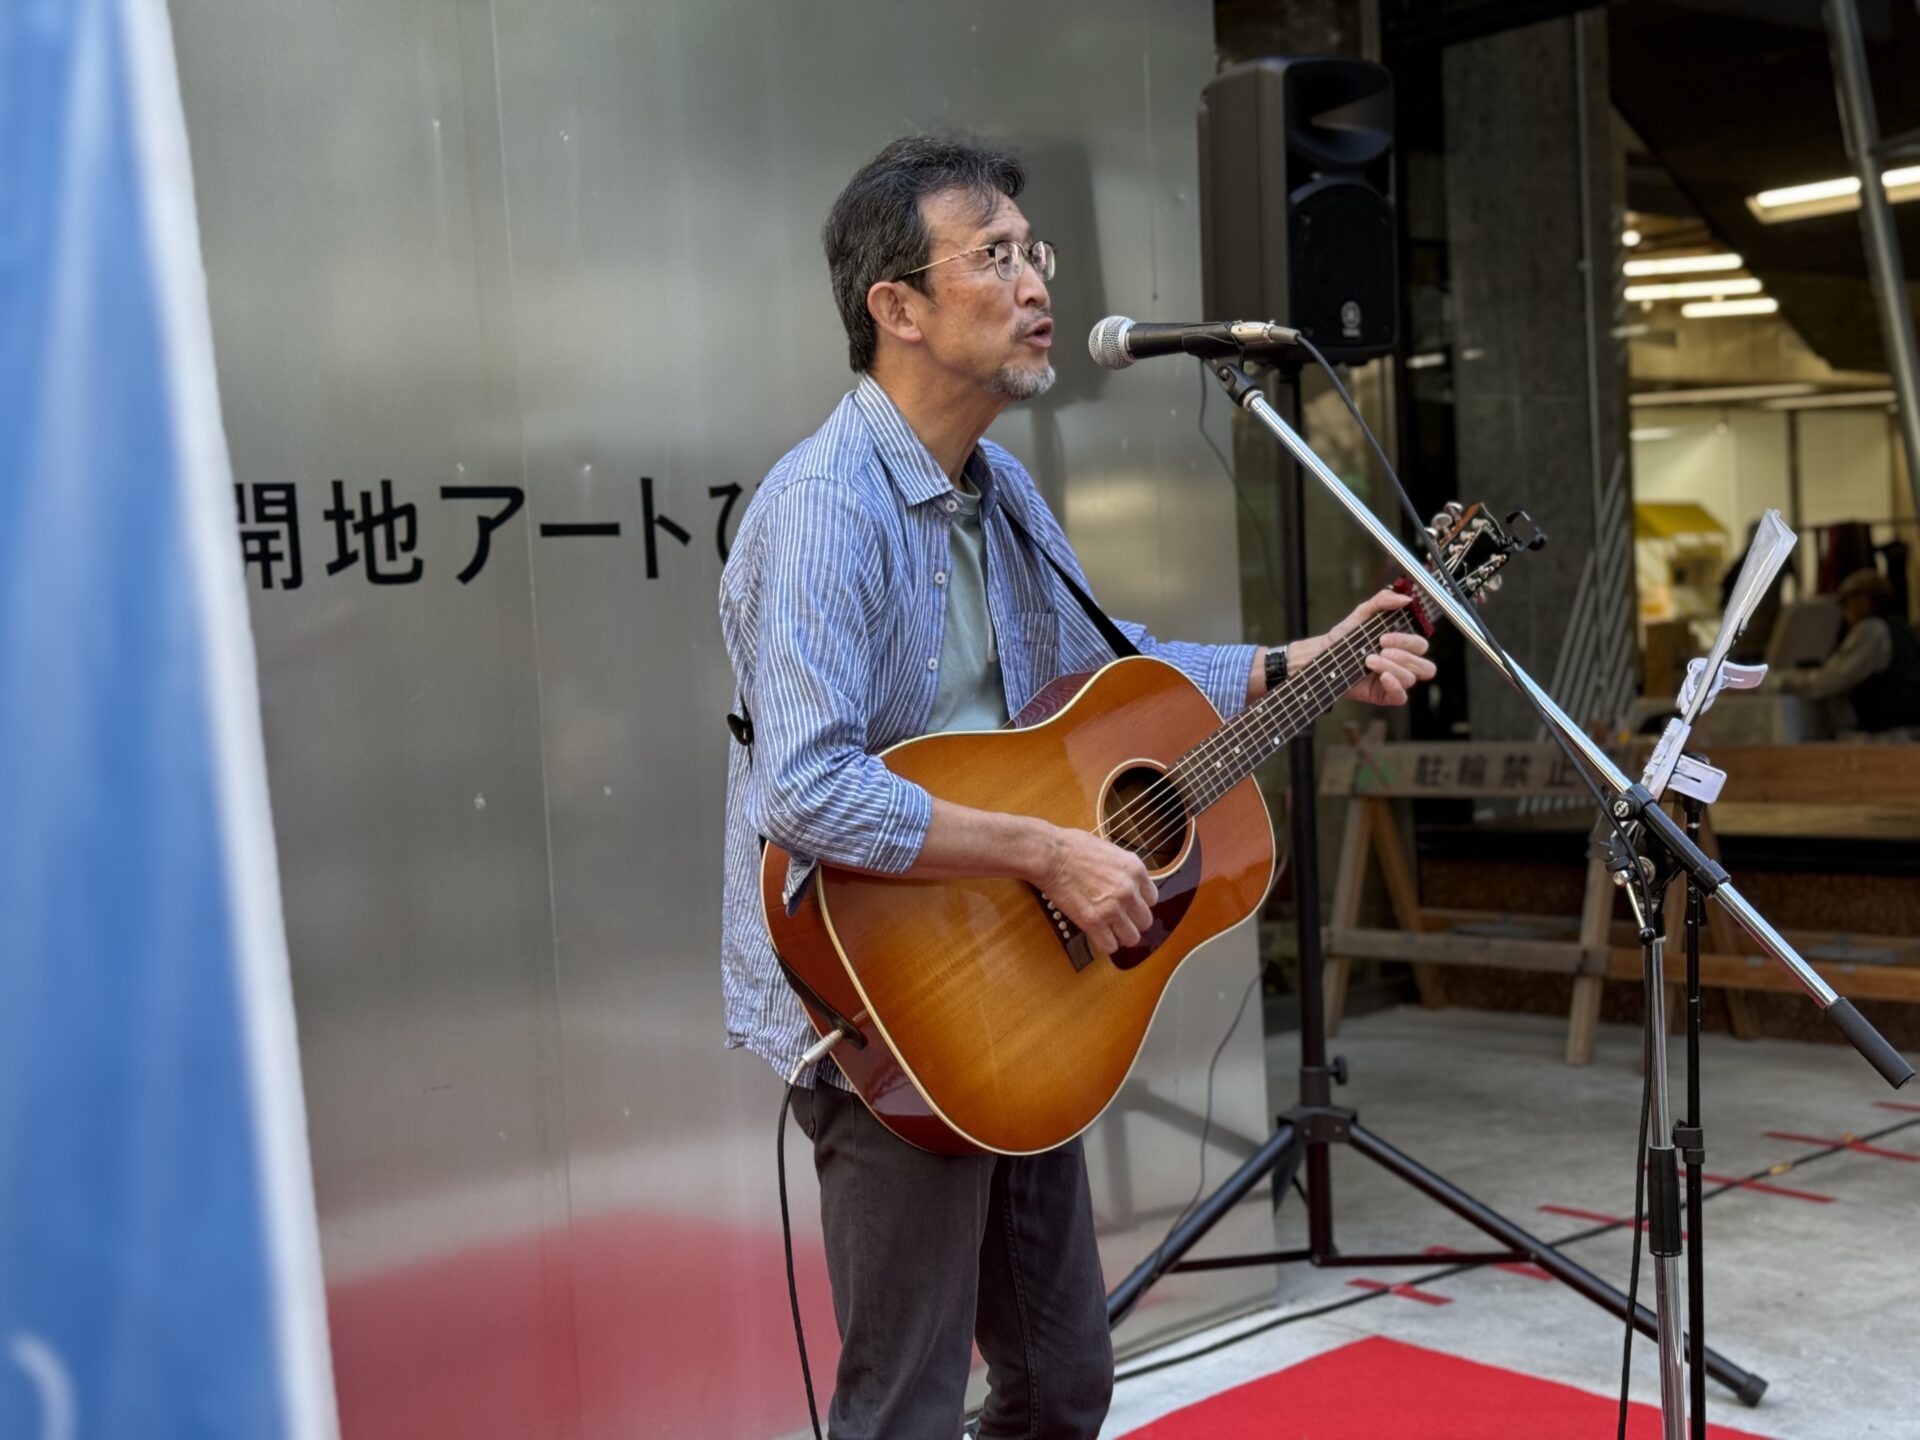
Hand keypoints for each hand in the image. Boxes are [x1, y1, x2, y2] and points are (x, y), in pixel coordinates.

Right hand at [1035, 827, 1157, 954]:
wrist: (1050, 855)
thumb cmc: (1072, 847)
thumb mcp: (1109, 850)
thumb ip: (1122, 869)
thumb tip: (1124, 880)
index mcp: (1135, 869)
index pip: (1152, 898)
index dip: (1139, 903)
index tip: (1129, 906)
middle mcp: (1128, 890)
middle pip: (1145, 920)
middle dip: (1132, 922)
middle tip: (1120, 921)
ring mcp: (1112, 907)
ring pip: (1132, 938)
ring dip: (1121, 936)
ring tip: (1110, 932)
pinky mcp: (1093, 921)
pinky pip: (1109, 946)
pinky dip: (1104, 944)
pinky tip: (1097, 937)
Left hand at [1285, 589, 1437, 706]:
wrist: (1323, 657)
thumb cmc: (1344, 638)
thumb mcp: (1362, 614)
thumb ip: (1383, 601)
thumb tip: (1405, 599)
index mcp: (1402, 646)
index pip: (1420, 646)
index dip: (1407, 641)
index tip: (1384, 637)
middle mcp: (1402, 664)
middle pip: (1425, 666)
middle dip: (1404, 656)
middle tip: (1381, 650)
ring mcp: (1394, 681)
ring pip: (1411, 679)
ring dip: (1391, 667)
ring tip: (1369, 661)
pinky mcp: (1384, 695)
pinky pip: (1401, 696)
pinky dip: (1395, 686)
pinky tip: (1383, 677)